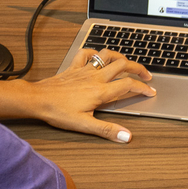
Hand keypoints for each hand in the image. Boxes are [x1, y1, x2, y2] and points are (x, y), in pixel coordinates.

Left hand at [24, 48, 154, 142]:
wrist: (37, 99)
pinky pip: (86, 53)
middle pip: (123, 65)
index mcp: (100, 91)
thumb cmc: (58, 112)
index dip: (142, 88)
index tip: (150, 92)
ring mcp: (84, 70)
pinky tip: (98, 57)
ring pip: (107, 55)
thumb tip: (127, 136)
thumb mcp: (84, 125)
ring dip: (121, 56)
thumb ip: (107, 130)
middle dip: (138, 68)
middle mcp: (95, 77)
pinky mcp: (73, 67)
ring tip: (128, 63)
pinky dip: (95, 52)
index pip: (128, 85)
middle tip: (146, 75)